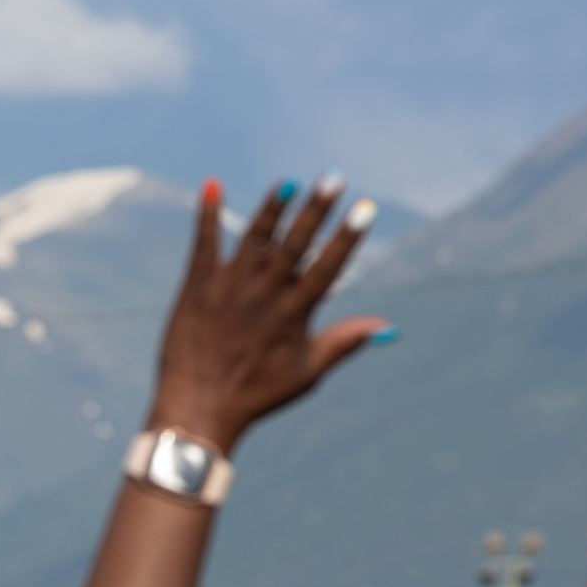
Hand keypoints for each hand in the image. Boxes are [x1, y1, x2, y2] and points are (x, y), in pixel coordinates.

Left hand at [148, 180, 389, 457]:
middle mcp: (263, 297)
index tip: (365, 208)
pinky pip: (203, 245)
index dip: (347, 238)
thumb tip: (390, 327)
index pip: (327, 268)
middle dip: (315, 210)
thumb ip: (345, 343)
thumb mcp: (308, 374)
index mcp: (293, 315)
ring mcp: (228, 289)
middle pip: (294, 245)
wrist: (198, 409)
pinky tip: (213, 184)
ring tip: (288, 183)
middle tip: (333, 177)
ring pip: (254, 239)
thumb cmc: (256, 395)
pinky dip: (208, 215)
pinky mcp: (197, 288)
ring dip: (271, 208)